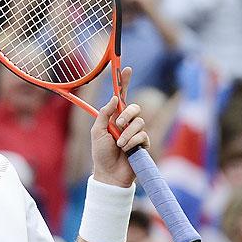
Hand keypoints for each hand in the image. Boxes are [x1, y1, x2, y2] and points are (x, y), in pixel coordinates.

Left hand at [91, 67, 148, 186]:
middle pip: (134, 107)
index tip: (127, 68)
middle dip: (127, 114)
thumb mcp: (97, 131)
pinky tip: (126, 150)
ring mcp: (136, 132)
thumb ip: (104, 114)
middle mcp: (126, 122)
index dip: (124, 82)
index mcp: (114, 117)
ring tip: (119, 145)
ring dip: (127, 134)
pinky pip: (143, 135)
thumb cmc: (100, 153)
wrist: (109, 173)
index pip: (122, 97)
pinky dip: (132, 142)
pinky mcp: (143, 143)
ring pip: (139, 122)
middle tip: (118, 125)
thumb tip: (115, 98)